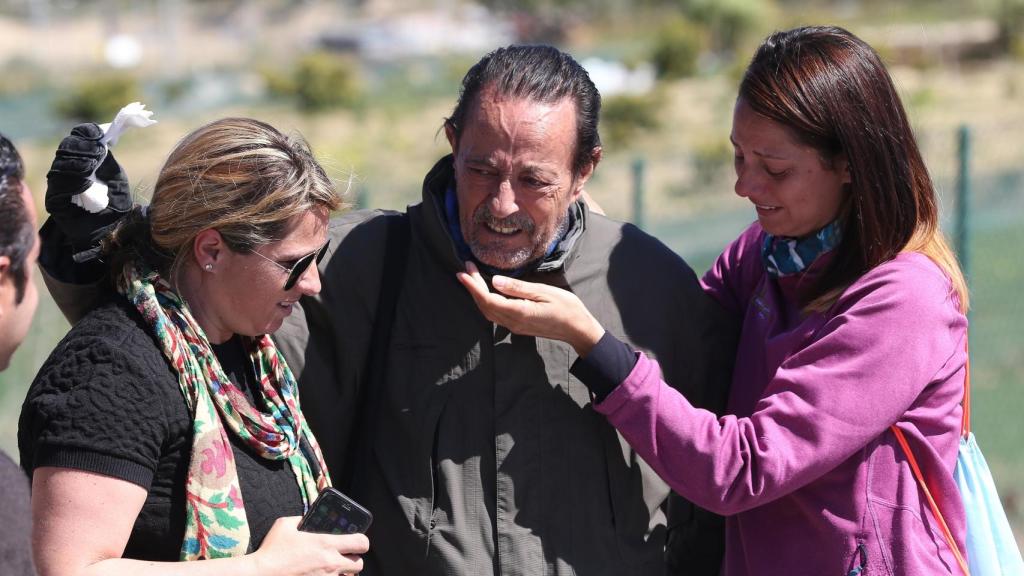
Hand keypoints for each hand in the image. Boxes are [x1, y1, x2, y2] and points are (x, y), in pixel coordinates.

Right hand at [45, 123, 131, 254]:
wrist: (113, 230)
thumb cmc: (115, 201)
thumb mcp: (115, 174)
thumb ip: (106, 157)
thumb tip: (101, 136)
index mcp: (80, 159)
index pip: (76, 138)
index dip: (85, 133)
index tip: (99, 135)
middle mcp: (65, 169)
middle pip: (66, 149)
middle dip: (83, 148)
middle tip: (99, 152)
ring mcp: (57, 185)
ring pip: (60, 167)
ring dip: (78, 164)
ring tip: (93, 166)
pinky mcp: (54, 202)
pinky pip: (59, 188)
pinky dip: (73, 183)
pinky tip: (85, 184)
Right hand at [250, 516, 367, 575]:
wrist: (261, 575)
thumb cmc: (272, 550)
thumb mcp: (285, 525)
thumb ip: (301, 519)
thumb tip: (308, 518)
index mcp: (326, 543)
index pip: (361, 542)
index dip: (361, 541)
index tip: (355, 541)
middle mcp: (331, 563)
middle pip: (359, 564)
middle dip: (353, 560)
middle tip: (342, 557)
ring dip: (343, 573)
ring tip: (331, 569)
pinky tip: (321, 575)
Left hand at [456, 261, 605, 356]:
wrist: (577, 329)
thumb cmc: (565, 307)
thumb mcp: (543, 292)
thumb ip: (518, 288)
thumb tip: (494, 281)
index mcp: (518, 312)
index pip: (487, 298)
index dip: (473, 285)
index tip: (463, 271)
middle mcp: (512, 322)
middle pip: (484, 305)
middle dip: (472, 287)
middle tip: (466, 268)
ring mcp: (514, 326)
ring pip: (488, 311)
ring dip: (477, 295)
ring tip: (471, 278)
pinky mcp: (517, 326)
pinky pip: (495, 314)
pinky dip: (486, 302)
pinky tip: (486, 291)